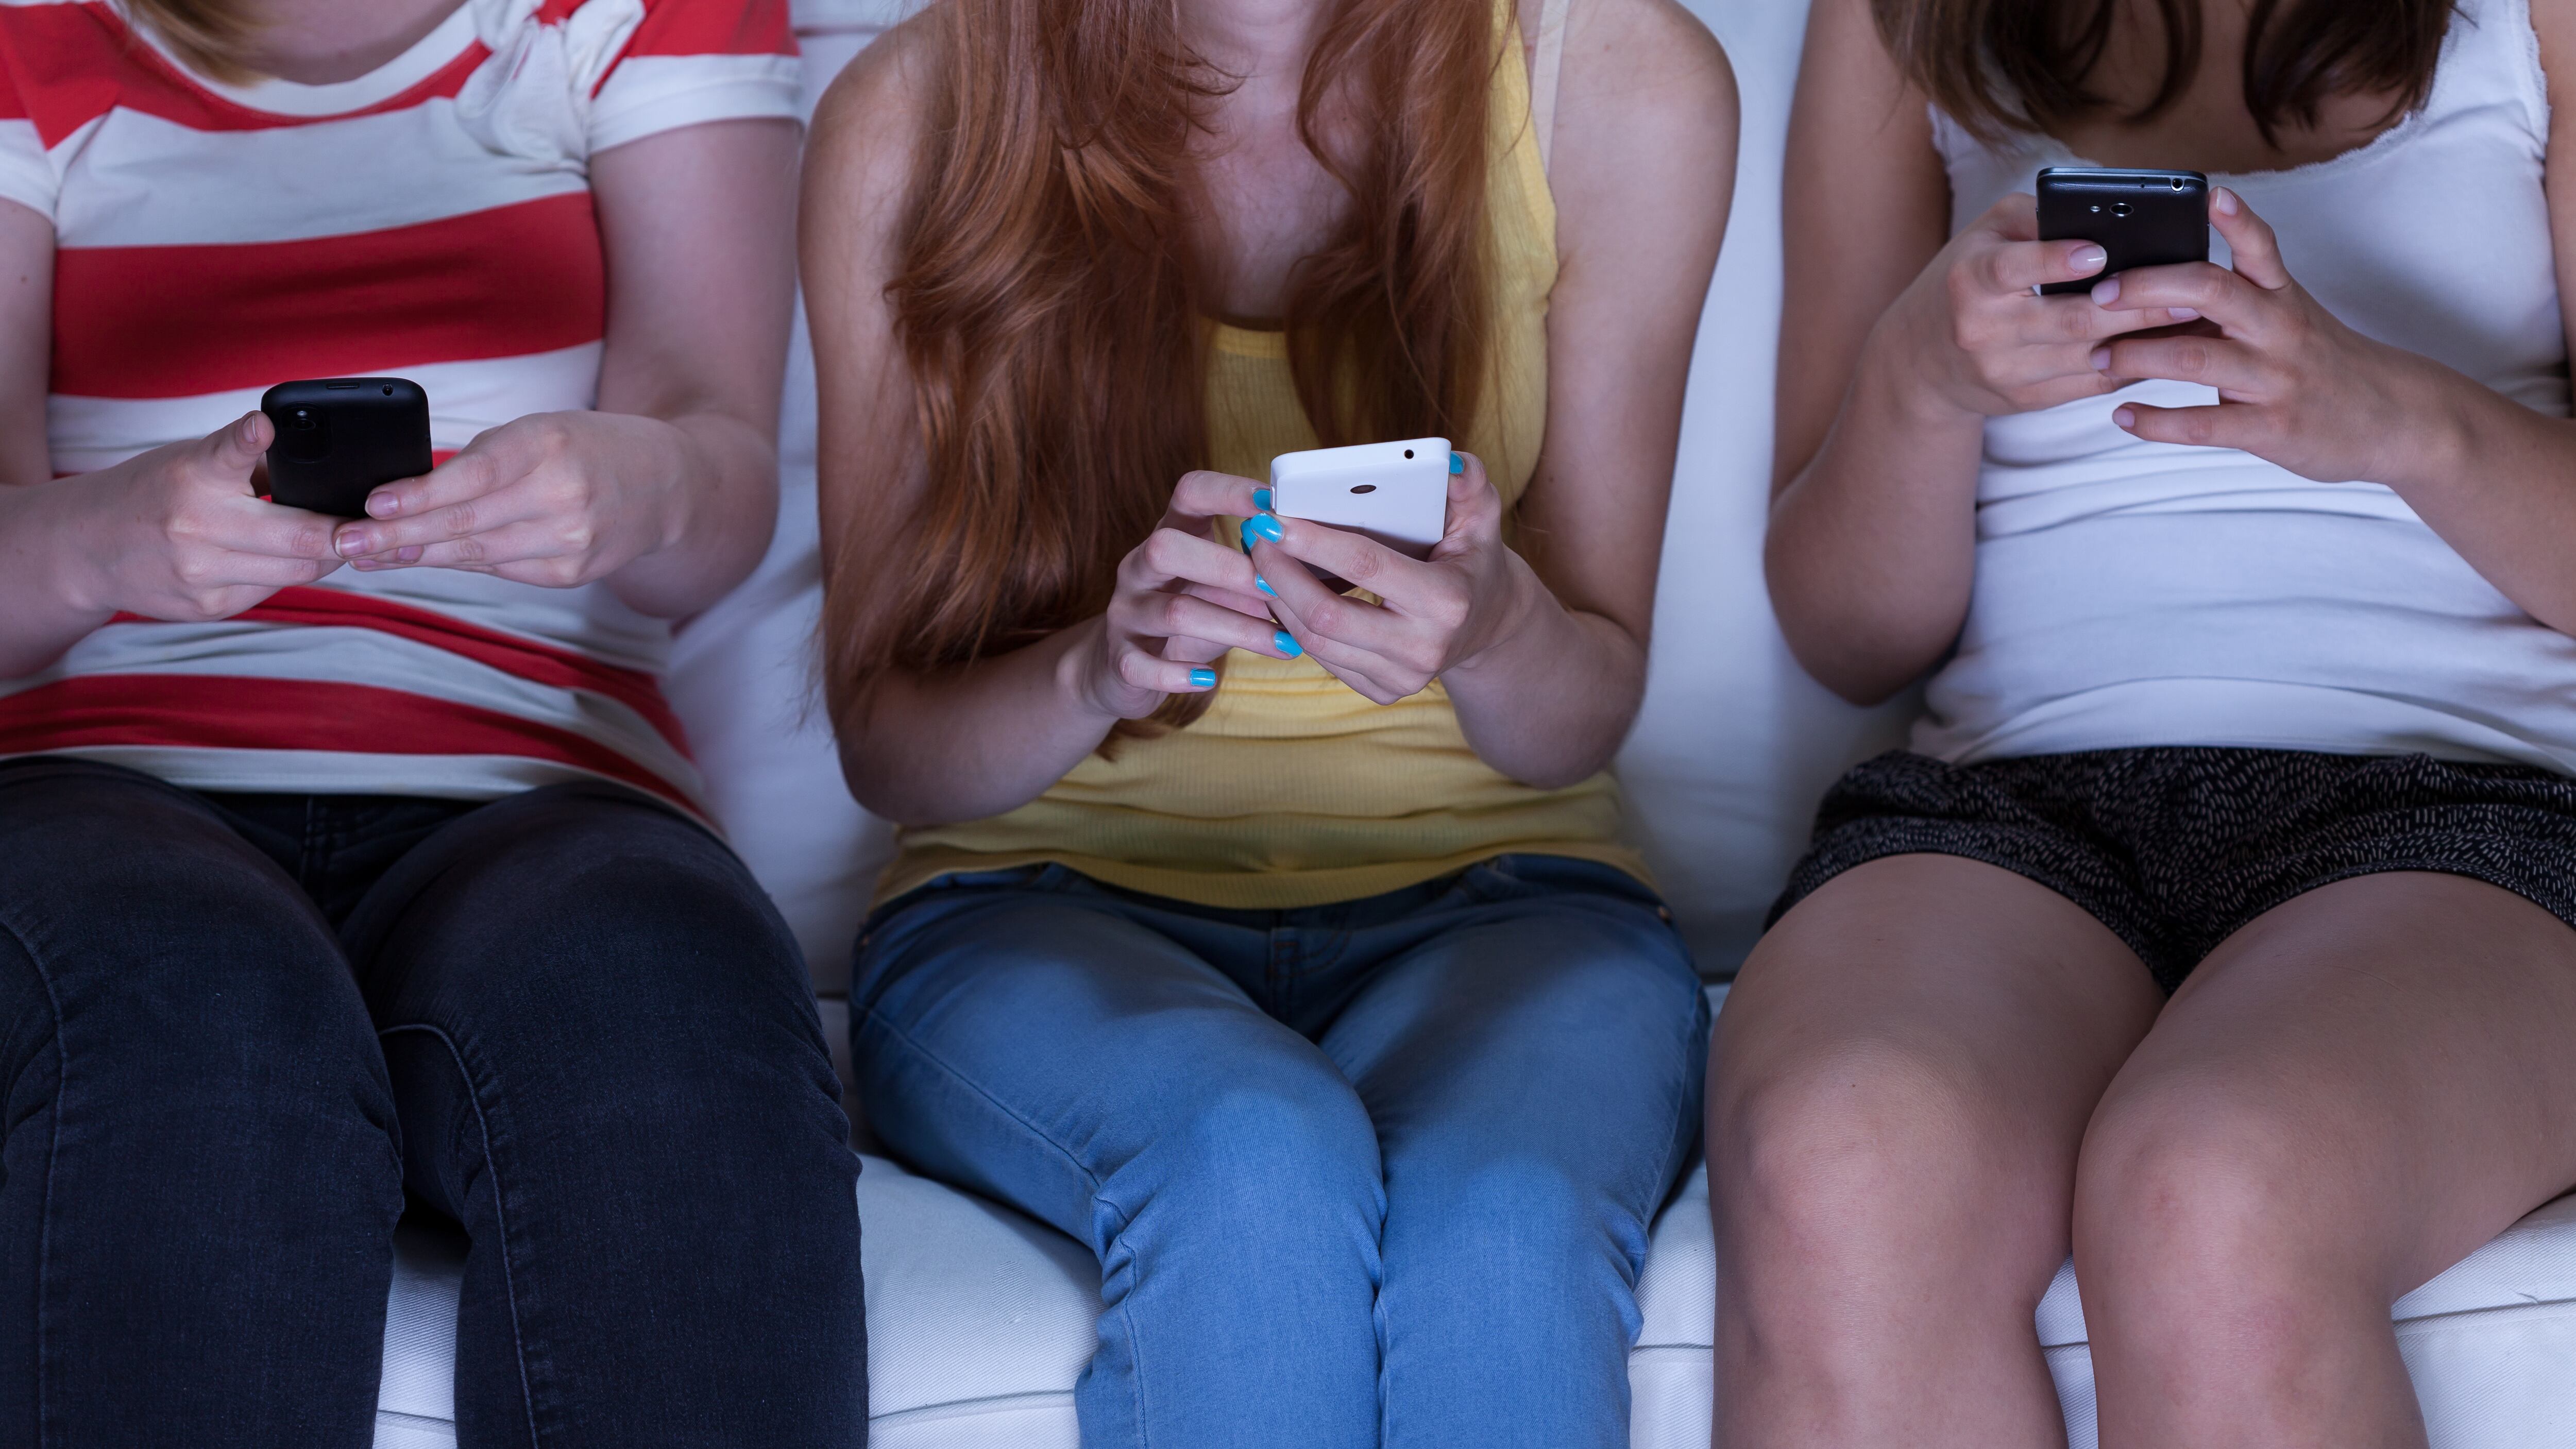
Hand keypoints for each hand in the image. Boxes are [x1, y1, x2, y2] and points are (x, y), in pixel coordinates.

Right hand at [70, 412, 342, 621]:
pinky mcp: (206, 606)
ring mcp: (200, 573)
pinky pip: (272, 591)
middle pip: (300, 537)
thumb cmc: (153, 494)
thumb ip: (250, 464)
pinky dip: (291, 574)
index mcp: (192, 477)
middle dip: (347, 532)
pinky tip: (288, 559)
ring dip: (329, 556)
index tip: (263, 424)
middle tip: (376, 524)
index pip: (225, 452)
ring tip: (341, 539)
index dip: (249, 438)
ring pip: (299, 572)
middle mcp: (195, 526)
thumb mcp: (191, 463)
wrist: (85, 548)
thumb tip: (325, 465)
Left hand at [329, 411, 693, 587]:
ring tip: (371, 555)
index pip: (473, 476)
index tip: (372, 506)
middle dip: (398, 535)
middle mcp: (563, 496)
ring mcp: (571, 540)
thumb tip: (406, 495)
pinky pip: (501, 569)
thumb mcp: (537, 431)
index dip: (419, 496)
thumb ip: (481, 460)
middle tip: (347, 543)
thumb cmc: (587, 448)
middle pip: (466, 523)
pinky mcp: (572, 572)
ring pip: (476, 553)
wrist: (665, 485)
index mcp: (549, 446)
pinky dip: (460, 562)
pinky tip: (426, 558)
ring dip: (417, 555)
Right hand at [1070, 470, 1301, 719]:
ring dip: (1234, 627)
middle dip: (1227, 567)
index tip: (1274, 504)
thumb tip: (1325, 565)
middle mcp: (1139, 567)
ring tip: (1283, 644)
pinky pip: (1142, 665)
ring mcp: (1125, 611)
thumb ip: (1259, 572)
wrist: (1126, 668)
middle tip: (1278, 589)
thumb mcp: (1224, 587)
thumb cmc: (1193, 614)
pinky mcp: (1118, 658)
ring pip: (1172, 610)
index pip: (1190, 492)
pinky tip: (1209, 679)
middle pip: (1165, 546)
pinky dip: (1178, 674)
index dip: (1229, 491)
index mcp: (1170, 534)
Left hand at [1244, 452, 1535, 704]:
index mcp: (1446, 601)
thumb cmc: (1473, 558)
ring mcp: (1401, 678)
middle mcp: (1423, 648)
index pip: (1365, 567)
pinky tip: (1283, 590)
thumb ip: (1468, 482)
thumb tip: (1451, 461)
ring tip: (1262, 558)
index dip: (1313, 541)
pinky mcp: (1382, 690)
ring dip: (1278, 597)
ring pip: (1314, 641)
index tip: (1273, 518)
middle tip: (1255, 537)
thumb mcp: (1480, 516)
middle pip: (1326, 615)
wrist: (1487, 621)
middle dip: (1280, 573)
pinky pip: (1321, 657)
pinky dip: (1294, 622)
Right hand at [1880, 192, 2198, 419]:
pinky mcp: (2025, 400)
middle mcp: (1982, 330)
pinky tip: (2166, 347)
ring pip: (2088, 358)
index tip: (2099, 252)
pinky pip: (2089, 384)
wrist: (1918, 360)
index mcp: (1969, 279)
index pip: (2013, 268)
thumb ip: (2039, 218)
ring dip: (2147, 341)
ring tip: (2195, 320)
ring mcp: (2005, 372)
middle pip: (2069, 321)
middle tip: (2189, 293)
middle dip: (2135, 307)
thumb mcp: (1984, 235)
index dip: (2056, 261)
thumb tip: (2108, 214)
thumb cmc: (1963, 280)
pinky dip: (2132, 365)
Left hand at [2091, 187, 2430, 483]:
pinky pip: (2202, 424)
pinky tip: (2122, 415)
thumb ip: (2232, 303)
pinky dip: (2154, 421)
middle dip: (2148, 287)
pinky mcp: (2270, 428)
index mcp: (2282, 297)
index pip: (2261, 247)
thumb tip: (2149, 291)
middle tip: (2100, 293)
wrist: (2393, 419)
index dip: (2234, 220)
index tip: (2207, 193)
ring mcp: (2275, 379)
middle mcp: (2279, 330)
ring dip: (2135, 355)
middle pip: (2212, 291)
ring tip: (2097, 356)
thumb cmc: (2322, 364)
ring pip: (2195, 358)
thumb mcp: (2288, 320)